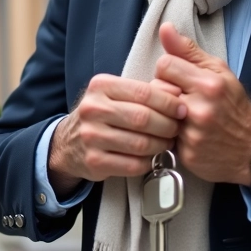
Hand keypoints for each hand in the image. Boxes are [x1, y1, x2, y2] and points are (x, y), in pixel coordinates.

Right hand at [47, 73, 186, 196]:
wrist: (68, 143)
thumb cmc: (101, 116)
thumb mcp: (117, 95)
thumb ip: (146, 91)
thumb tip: (177, 90)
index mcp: (100, 87)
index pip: (144, 92)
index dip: (169, 102)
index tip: (181, 109)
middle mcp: (93, 109)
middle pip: (143, 118)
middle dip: (168, 125)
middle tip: (177, 129)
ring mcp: (91, 137)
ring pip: (140, 143)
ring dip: (161, 145)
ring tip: (167, 143)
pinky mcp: (94, 161)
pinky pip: (133, 164)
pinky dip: (148, 162)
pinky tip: (150, 157)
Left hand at [154, 23, 250, 185]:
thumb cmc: (234, 105)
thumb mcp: (219, 71)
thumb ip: (188, 50)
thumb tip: (164, 27)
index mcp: (209, 84)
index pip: (165, 65)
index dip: (169, 70)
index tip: (178, 77)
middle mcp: (201, 109)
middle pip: (156, 89)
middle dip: (165, 91)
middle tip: (181, 98)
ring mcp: (193, 134)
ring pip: (156, 113)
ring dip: (165, 113)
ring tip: (181, 115)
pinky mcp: (187, 153)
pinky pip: (163, 136)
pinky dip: (170, 134)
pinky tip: (185, 133)